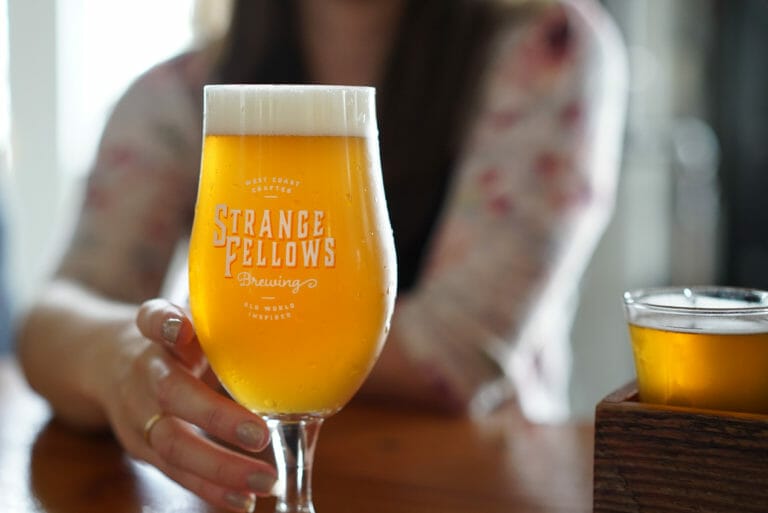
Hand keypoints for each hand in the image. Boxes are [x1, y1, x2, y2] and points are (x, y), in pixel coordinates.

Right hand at [97, 299, 276, 512]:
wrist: (108, 362)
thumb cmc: (175, 340)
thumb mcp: (193, 320)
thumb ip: (227, 325)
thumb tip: (294, 337)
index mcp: (156, 333)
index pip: (152, 319)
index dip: (164, 323)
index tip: (179, 328)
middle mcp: (143, 371)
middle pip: (170, 393)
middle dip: (215, 417)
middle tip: (258, 434)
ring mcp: (137, 413)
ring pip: (171, 443)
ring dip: (219, 466)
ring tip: (262, 481)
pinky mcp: (141, 446)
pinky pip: (175, 471)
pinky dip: (210, 489)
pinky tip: (242, 500)